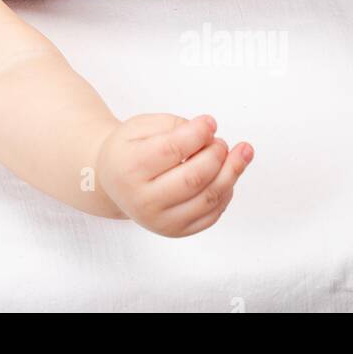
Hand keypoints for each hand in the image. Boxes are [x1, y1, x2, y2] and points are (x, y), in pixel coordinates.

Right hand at [98, 113, 251, 236]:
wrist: (111, 182)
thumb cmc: (129, 150)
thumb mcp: (140, 126)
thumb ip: (173, 125)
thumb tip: (208, 134)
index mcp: (129, 168)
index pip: (172, 150)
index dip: (198, 133)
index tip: (210, 122)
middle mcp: (143, 200)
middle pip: (194, 177)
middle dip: (217, 154)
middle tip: (220, 141)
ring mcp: (160, 221)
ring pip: (208, 198)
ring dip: (232, 172)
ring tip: (240, 152)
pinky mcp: (176, 231)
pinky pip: (212, 214)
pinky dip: (227, 192)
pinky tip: (228, 174)